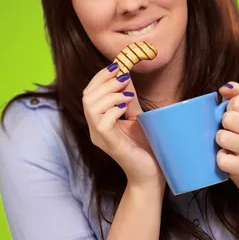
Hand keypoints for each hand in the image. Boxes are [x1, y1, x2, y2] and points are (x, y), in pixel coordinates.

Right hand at [82, 65, 165, 188]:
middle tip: (124, 77)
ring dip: (110, 93)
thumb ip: (128, 97)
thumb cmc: (145, 147)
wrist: (151, 174)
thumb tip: (125, 73)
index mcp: (99, 122)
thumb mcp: (136, 116)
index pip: (90, 93)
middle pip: (87, 97)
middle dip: (105, 81)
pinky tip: (126, 106)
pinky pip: (102, 122)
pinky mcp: (109, 144)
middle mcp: (95, 129)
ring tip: (127, 93)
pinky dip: (113, 109)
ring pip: (91, 107)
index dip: (100, 77)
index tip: (117, 65)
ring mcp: (100, 138)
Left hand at [215, 82, 238, 181]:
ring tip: (229, 144)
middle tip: (230, 131)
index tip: (235, 116)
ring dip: (220, 140)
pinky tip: (229, 157)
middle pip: (229, 119)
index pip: (236, 102)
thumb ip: (235, 94)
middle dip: (223, 125)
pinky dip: (221, 159)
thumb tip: (226, 88)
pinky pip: (223, 159)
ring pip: (223, 137)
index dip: (229, 108)